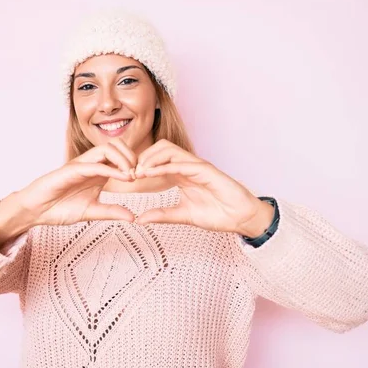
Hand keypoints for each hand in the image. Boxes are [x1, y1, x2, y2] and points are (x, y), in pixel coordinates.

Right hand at [14, 138, 138, 226]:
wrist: (35, 210)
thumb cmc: (59, 208)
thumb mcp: (92, 212)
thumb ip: (111, 212)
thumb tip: (133, 217)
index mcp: (97, 172)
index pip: (120, 155)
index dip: (135, 163)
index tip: (143, 178)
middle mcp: (90, 164)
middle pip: (116, 145)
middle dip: (132, 156)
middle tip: (139, 174)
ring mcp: (80, 165)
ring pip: (106, 149)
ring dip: (123, 159)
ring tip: (132, 175)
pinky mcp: (71, 170)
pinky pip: (94, 164)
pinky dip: (111, 170)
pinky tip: (123, 178)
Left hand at [134, 140, 273, 235]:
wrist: (240, 217)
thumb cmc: (217, 214)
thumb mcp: (182, 216)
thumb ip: (162, 215)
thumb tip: (140, 219)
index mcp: (181, 174)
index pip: (157, 160)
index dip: (140, 165)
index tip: (128, 178)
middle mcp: (187, 166)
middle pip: (160, 148)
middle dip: (142, 157)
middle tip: (131, 173)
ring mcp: (196, 166)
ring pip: (168, 149)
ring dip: (150, 158)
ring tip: (139, 172)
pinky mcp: (205, 169)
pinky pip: (181, 163)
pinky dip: (164, 166)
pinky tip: (151, 173)